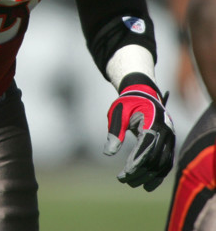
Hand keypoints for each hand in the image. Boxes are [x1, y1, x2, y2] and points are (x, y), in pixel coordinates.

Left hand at [104, 74, 174, 190]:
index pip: (146, 147)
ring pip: (162, 164)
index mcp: (152, 121)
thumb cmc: (128, 102)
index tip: (123, 175)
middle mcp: (165, 131)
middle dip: (139, 172)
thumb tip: (108, 153)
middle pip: (154, 158)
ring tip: (132, 183)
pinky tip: (147, 184)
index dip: (135, 163)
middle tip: (123, 180)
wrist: (143, 93)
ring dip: (148, 177)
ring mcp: (169, 138)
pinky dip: (158, 175)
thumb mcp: (117, 112)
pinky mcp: (169, 143)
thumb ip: (114, 131)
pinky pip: (166, 163)